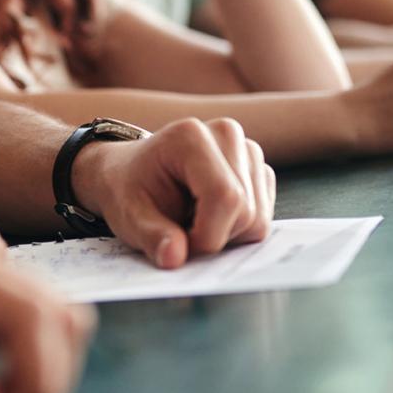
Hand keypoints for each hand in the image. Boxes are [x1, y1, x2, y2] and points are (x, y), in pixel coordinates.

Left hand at [69, 118, 273, 268]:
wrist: (130, 172)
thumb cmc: (128, 189)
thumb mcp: (128, 216)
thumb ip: (152, 236)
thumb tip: (175, 257)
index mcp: (191, 137)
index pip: (225, 197)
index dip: (208, 235)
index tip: (180, 247)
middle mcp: (226, 135)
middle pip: (246, 211)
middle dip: (215, 236)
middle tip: (181, 232)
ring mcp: (246, 149)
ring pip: (259, 218)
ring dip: (226, 233)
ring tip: (192, 221)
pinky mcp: (257, 168)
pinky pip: (264, 215)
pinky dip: (237, 227)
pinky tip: (209, 216)